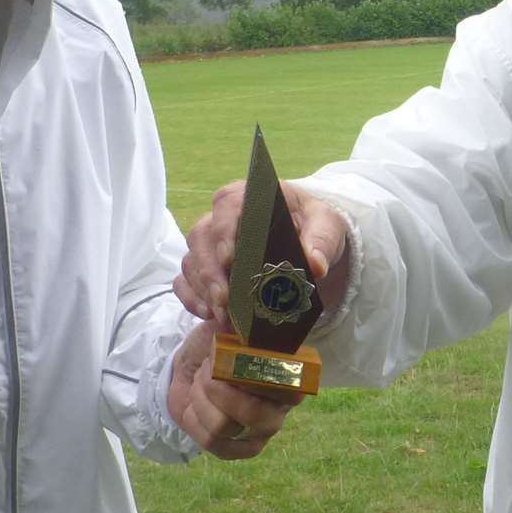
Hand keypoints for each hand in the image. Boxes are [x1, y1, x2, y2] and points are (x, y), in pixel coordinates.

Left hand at [167, 321, 301, 458]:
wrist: (191, 366)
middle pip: (254, 413)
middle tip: (208, 367)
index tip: (232, 354)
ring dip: (203, 397)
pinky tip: (197, 401)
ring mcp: (257, 434)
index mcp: (289, 380)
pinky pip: (211, 441)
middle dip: (219, 387)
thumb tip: (229, 302)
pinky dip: (195, 416)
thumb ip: (238, 319)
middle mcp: (279, 411)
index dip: (254, 373)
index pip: (289, 388)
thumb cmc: (219, 346)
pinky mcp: (233, 449)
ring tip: (202, 380)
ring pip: (224, 425)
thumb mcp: (230, 327)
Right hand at [176, 179, 349, 329]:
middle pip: (202, 238)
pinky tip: (210, 315)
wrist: (307, 241)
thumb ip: (321, 240)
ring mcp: (209, 243)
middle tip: (225, 300)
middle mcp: (221, 217)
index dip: (224, 231)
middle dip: (210, 272)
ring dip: (203, 290)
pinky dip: (192, 299)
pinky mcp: (203, 267)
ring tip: (222, 315)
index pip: (227, 204)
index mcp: (249, 197)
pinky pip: (184, 281)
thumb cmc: (312, 225)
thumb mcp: (327, 225)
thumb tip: (315, 265)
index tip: (230, 259)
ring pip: (191, 261)